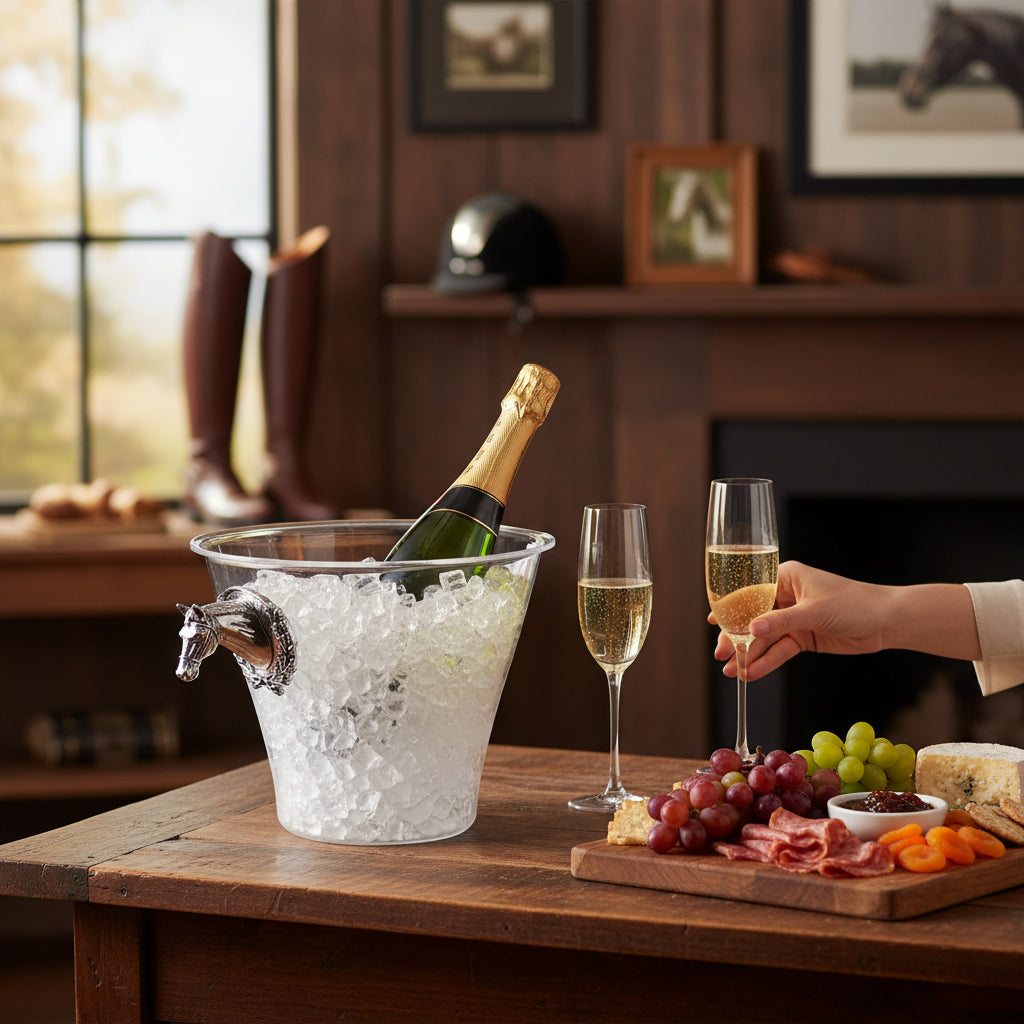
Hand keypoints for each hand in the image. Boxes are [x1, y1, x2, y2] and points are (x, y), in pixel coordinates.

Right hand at [709, 561, 889, 680]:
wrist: (888, 622)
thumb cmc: (855, 603)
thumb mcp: (814, 611)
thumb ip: (780, 622)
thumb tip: (750, 631)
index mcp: (786, 577)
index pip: (751, 591)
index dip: (731, 608)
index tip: (714, 621)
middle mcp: (787, 596)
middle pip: (754, 618)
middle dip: (737, 638)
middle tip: (721, 655)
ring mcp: (794, 618)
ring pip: (765, 638)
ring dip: (749, 655)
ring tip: (732, 672)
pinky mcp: (803, 637)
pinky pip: (780, 651)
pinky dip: (767, 662)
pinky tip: (752, 673)